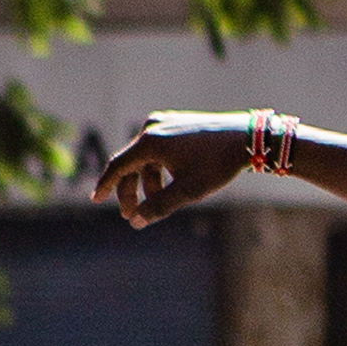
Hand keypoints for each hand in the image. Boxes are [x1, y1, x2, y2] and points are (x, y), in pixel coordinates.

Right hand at [92, 112, 253, 227]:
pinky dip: (160, 168)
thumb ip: (160, 206)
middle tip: (132, 214)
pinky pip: (159, 149)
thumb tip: (135, 222)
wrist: (250, 137)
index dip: (106, 185)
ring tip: (159, 201)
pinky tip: (171, 183)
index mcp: (150, 141)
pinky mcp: (177, 123)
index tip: (97, 200)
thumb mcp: (189, 190)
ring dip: (148, 181)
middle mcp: (152, 127)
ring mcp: (165, 123)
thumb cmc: (219, 164)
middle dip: (131, 190)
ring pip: (146, 157)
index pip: (118, 166)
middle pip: (131, 163)